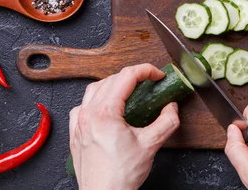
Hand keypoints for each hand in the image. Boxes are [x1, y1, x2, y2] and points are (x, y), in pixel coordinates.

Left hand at [69, 64, 180, 189]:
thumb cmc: (120, 176)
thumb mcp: (150, 145)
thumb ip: (166, 122)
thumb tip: (171, 108)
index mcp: (105, 113)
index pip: (126, 77)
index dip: (146, 71)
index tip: (156, 75)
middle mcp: (88, 114)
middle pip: (110, 80)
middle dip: (132, 76)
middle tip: (148, 82)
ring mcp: (79, 123)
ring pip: (93, 90)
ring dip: (112, 85)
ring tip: (128, 90)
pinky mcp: (76, 133)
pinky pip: (81, 107)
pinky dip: (95, 101)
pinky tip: (104, 108)